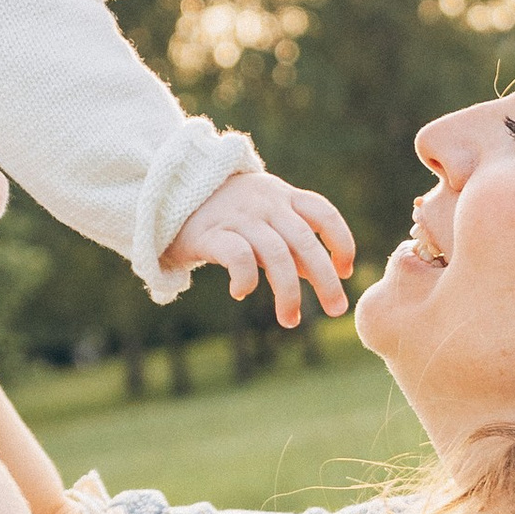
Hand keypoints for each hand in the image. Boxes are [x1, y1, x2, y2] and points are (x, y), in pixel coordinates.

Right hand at [162, 170, 354, 327]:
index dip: (341, 240)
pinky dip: (246, 279)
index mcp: (282, 195)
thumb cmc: (225, 212)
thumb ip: (292, 240)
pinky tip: (242, 293)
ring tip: (291, 320)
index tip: (347, 271)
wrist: (167, 193)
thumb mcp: (264, 216)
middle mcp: (264, 203)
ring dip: (289, 292)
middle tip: (337, 310)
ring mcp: (238, 216)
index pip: (323, 213)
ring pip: (276, 255)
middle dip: (325, 278)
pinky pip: (239, 257)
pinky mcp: (211, 233)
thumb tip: (328, 273)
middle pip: (304, 241)